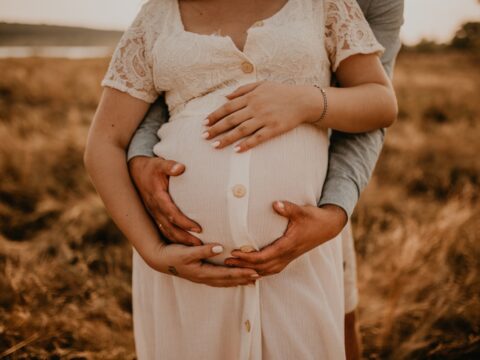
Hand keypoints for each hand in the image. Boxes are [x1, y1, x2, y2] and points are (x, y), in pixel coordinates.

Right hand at [128, 156, 202, 245]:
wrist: (133, 171)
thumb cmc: (150, 167)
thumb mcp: (158, 164)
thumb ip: (169, 166)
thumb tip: (181, 167)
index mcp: (158, 197)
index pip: (172, 213)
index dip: (185, 222)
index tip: (198, 228)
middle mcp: (155, 209)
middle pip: (170, 228)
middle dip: (184, 238)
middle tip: (200, 245)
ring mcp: (153, 213)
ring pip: (166, 231)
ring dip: (180, 241)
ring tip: (195, 248)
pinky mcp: (154, 215)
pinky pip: (163, 230)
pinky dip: (173, 238)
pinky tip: (183, 244)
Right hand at [145, 242, 259, 286]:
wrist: (159, 259)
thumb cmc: (173, 253)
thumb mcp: (187, 251)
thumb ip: (203, 250)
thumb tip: (219, 247)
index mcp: (203, 272)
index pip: (227, 274)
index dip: (241, 273)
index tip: (255, 271)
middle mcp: (204, 277)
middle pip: (228, 280)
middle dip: (244, 278)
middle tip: (259, 276)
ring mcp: (202, 277)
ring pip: (224, 282)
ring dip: (238, 281)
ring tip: (252, 280)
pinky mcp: (200, 274)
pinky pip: (219, 280)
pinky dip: (229, 280)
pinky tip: (234, 279)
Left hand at [202, 81, 323, 151]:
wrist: (303, 100)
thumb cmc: (281, 92)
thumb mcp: (262, 84)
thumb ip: (243, 89)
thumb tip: (225, 96)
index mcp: (251, 96)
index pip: (228, 107)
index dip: (215, 115)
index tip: (204, 123)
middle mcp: (256, 107)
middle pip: (231, 119)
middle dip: (216, 128)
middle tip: (204, 136)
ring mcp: (265, 118)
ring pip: (241, 130)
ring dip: (226, 138)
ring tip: (215, 146)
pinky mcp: (274, 129)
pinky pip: (258, 138)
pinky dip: (247, 144)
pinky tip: (237, 150)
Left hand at [224, 202, 346, 275]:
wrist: (328, 226)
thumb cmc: (313, 218)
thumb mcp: (302, 211)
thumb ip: (288, 208)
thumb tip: (275, 204)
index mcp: (288, 245)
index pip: (264, 256)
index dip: (248, 257)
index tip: (234, 252)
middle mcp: (287, 255)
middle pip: (262, 267)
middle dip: (244, 265)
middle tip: (226, 261)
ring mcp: (289, 258)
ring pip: (267, 271)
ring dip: (250, 270)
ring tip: (234, 266)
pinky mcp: (289, 257)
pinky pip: (272, 269)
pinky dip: (260, 271)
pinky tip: (251, 269)